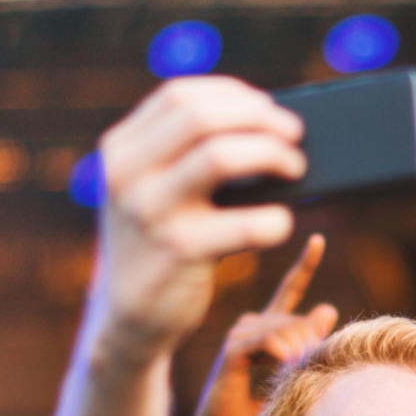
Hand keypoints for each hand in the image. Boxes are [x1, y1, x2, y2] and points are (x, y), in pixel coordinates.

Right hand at [94, 77, 303, 355]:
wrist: (128, 321)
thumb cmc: (159, 246)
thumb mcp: (152, 192)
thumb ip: (184, 155)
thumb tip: (267, 124)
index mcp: (120, 150)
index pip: (179, 96)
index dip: (233, 95)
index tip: (267, 108)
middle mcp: (127, 174)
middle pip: (201, 116)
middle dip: (259, 118)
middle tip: (293, 135)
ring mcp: (151, 211)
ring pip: (221, 155)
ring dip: (272, 154)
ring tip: (296, 168)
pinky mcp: (180, 251)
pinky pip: (246, 223)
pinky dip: (276, 219)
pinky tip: (282, 223)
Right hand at [193, 233, 339, 415]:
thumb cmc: (262, 406)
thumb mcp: (294, 371)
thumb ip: (309, 341)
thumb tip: (329, 308)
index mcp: (268, 325)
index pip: (288, 288)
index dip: (304, 264)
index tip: (318, 240)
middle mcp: (250, 324)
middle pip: (296, 318)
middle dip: (311, 342)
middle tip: (312, 367)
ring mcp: (239, 334)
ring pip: (285, 329)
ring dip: (300, 352)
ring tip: (298, 373)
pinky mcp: (232, 350)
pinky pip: (268, 341)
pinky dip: (284, 352)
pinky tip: (287, 365)